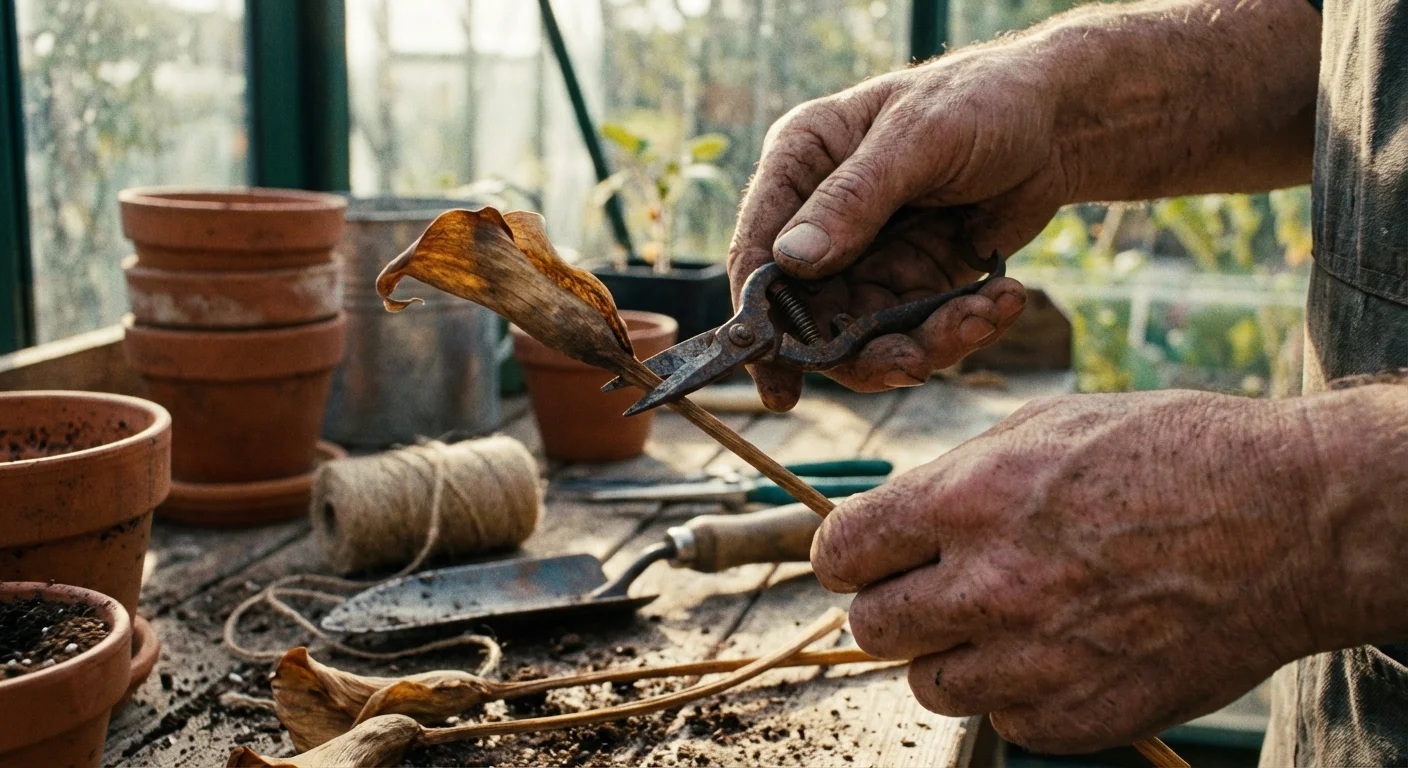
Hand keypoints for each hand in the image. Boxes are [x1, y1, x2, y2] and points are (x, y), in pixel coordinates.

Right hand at [728, 50, 1069, 409]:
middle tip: (914, 364)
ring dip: (923, 342)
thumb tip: (789, 262)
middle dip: (862, 350)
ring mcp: (867, 255)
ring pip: (865, 335)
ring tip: (982, 315)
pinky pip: (916, 331)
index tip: (778, 378)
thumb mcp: (918, 137)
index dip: (759, 319)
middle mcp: (821, 217)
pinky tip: (1003, 298)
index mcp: (801, 164)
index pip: (756, 251)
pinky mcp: (913, 281)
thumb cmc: (982, 99)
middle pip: (809, 313)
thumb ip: (853, 200)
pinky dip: (960, 328)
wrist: (1062, 120)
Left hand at [811, 390, 1334, 752]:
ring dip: (951, 657)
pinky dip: (1019, 696)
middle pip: (872, 628)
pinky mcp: (1080, 716)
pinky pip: (1005, 724)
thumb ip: (957, 477)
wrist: (1291, 519)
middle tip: (931, 592)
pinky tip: (1062, 652)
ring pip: (929, 685)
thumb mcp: (1047, 426)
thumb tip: (899, 515)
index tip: (861, 560)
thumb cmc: (1174, 454)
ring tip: (1005, 622)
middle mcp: (990, 585)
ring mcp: (1035, 660)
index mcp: (969, 500)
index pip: (842, 553)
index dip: (846, 556)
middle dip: (892, 607)